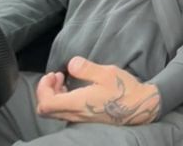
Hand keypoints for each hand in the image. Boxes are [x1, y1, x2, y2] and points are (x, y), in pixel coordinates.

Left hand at [36, 56, 160, 125]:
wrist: (139, 107)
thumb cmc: (124, 89)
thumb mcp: (107, 73)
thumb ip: (86, 68)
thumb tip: (71, 63)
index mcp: (77, 103)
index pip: (46, 103)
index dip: (43, 89)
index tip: (52, 74)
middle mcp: (75, 114)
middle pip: (46, 109)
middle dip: (46, 91)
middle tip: (55, 75)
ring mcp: (80, 118)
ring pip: (55, 111)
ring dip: (54, 95)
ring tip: (63, 79)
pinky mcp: (86, 118)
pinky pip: (64, 112)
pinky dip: (62, 99)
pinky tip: (73, 88)